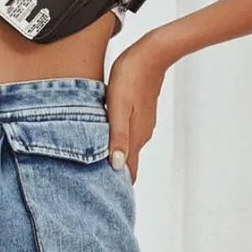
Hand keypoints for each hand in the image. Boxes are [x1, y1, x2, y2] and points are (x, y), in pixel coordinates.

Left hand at [105, 31, 177, 182]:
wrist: (153, 52)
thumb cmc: (131, 75)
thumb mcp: (119, 107)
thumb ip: (118, 137)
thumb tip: (116, 166)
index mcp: (134, 137)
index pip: (129, 171)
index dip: (118, 187)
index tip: (107, 199)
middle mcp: (141, 135)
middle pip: (128, 162)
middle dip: (115, 175)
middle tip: (98, 186)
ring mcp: (143, 124)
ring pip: (128, 148)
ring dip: (116, 156)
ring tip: (99, 164)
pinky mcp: (142, 113)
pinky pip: (129, 134)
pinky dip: (119, 142)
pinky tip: (109, 139)